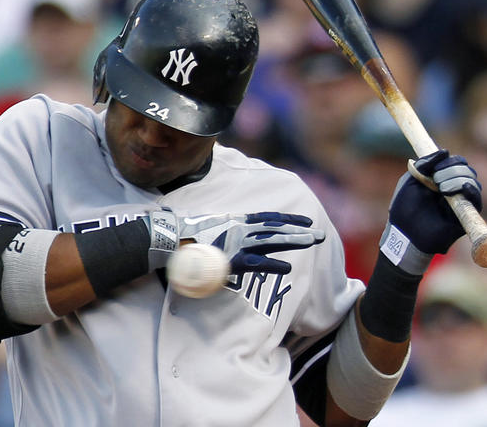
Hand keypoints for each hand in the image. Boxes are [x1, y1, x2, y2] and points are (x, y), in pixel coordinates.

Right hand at [146, 211, 324, 274]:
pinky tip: (288, 268)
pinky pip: (257, 263)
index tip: (303, 222)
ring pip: (272, 241)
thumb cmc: (180, 233)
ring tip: (314, 241)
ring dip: (294, 241)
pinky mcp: (231, 259)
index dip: (286, 220)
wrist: (167, 239)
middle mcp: (239, 229)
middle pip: (275, 229)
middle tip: (319, 234)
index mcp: (234, 221)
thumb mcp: (201, 225)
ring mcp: (237, 243)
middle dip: (298, 231)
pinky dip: (273, 265)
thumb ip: (213, 227)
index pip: (266, 219)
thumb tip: (213, 227)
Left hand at [381, 150, 481, 272]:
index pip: (456, 163)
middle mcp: (452, 189)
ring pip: (472, 182)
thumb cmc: (404, 209)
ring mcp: (459, 202)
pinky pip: (476, 201)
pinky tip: (461, 187)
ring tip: (441, 188)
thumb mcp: (410, 181)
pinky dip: (471, 190)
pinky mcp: (464, 216)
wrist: (403, 233)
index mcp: (440, 179)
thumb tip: (445, 151)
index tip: (435, 166)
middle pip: (466, 170)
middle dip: (452, 169)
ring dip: (457, 179)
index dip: (450, 160)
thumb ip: (425, 164)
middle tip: (436, 179)